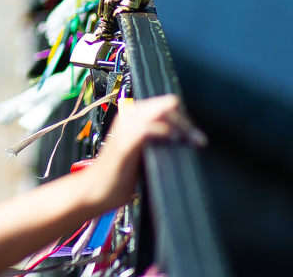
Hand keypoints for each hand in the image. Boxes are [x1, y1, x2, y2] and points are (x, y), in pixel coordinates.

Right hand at [83, 95, 205, 209]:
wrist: (96, 190)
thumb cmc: (119, 175)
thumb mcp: (142, 152)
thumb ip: (156, 141)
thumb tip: (185, 140)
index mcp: (132, 117)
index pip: (166, 104)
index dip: (183, 118)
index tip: (194, 137)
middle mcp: (128, 118)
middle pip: (166, 105)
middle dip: (185, 121)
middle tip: (197, 141)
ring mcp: (125, 130)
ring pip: (160, 112)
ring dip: (180, 125)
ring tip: (191, 142)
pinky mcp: (124, 145)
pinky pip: (147, 129)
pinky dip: (163, 132)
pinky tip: (173, 141)